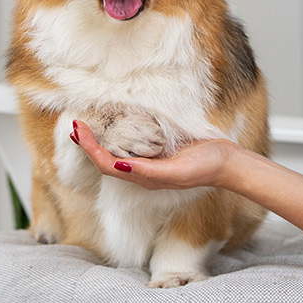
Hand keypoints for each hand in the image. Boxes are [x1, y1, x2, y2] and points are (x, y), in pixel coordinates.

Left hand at [71, 120, 237, 190]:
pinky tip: (115, 124)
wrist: (227, 163)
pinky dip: (117, 135)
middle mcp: (143, 172)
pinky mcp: (159, 151)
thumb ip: (149, 171)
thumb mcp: (177, 171)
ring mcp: (151, 162)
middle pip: (106, 159)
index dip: (89, 149)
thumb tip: (120, 166)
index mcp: (144, 178)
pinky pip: (132, 144)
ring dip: (99, 140)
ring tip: (87, 126)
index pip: (106, 164)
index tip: (78, 130)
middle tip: (75, 125)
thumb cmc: (205, 167)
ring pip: (117, 152)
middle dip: (88, 144)